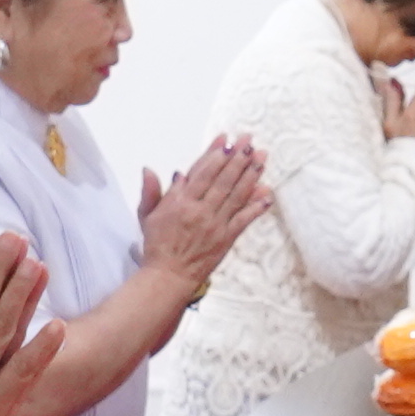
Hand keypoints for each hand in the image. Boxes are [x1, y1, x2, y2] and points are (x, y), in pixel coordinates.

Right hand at [137, 138, 265, 288]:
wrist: (168, 275)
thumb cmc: (157, 244)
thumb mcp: (146, 215)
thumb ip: (151, 191)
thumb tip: (149, 169)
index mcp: (179, 202)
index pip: (201, 172)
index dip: (215, 154)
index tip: (225, 140)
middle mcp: (199, 210)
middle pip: (222, 179)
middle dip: (238, 158)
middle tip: (249, 141)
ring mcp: (215, 224)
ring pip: (236, 194)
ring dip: (250, 175)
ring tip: (261, 158)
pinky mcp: (226, 238)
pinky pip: (244, 219)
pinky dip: (256, 206)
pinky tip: (267, 194)